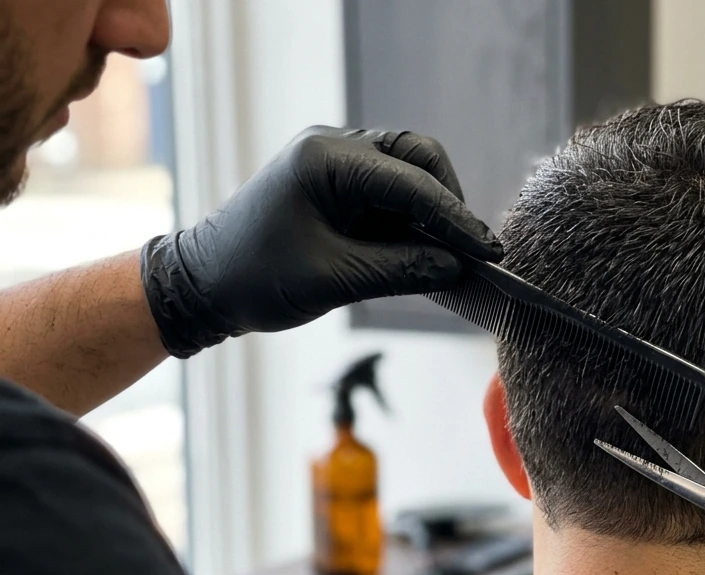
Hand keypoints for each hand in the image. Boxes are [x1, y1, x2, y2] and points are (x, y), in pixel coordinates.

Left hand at [141, 126, 502, 357]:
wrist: (205, 284)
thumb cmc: (256, 278)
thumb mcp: (335, 279)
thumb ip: (403, 270)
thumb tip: (458, 268)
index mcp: (327, 160)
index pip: (412, 183)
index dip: (456, 220)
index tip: (489, 253)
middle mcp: (334, 148)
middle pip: (418, 158)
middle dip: (449, 203)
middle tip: (470, 252)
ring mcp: (335, 162)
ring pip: (409, 171)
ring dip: (433, 212)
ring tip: (449, 256)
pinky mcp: (337, 184)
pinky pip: (391, 192)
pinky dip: (412, 220)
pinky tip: (425, 253)